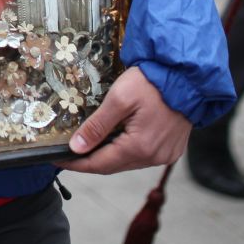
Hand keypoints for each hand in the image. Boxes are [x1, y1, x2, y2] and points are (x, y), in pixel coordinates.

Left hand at [55, 67, 191, 174]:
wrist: (187, 77)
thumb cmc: (153, 83)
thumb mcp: (119, 99)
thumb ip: (97, 126)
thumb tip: (77, 147)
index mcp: (139, 148)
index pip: (99, 164)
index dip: (76, 164)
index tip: (57, 159)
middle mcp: (154, 157)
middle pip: (113, 166)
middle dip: (89, 160)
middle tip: (69, 152)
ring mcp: (165, 155)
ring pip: (128, 162)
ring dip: (108, 156)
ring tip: (89, 145)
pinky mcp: (172, 150)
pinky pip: (142, 156)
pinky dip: (126, 151)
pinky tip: (116, 140)